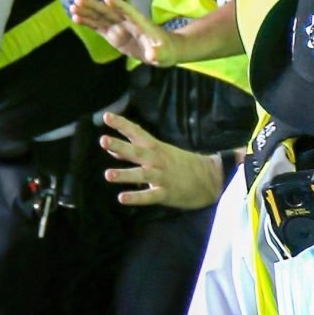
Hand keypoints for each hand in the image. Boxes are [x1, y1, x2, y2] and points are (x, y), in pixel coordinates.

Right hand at [70, 0, 181, 66]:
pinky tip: (76, 18)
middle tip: (79, 0)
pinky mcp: (113, 35)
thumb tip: (153, 56)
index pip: (129, 12)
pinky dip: (88, 23)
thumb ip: (157, 54)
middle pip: (109, 12)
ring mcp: (119, 28)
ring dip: (87, 12)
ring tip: (72, 7)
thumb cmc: (165, 51)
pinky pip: (98, 27)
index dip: (120, 6)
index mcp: (140, 23)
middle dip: (95, 6)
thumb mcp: (164, 54)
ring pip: (101, 18)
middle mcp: (127, 22)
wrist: (163, 51)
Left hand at [99, 112, 223, 208]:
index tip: (106, 116)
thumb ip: (134, 151)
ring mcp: (162, 177)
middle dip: (120, 146)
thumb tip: (110, 148)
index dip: (122, 124)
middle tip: (103, 140)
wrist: (210, 179)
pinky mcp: (166, 193)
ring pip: (141, 175)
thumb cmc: (181, 164)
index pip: (137, 133)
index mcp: (156, 148)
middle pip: (137, 152)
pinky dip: (136, 197)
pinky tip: (122, 198)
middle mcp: (157, 160)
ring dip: (125, 174)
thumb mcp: (160, 152)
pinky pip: (149, 196)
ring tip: (108, 174)